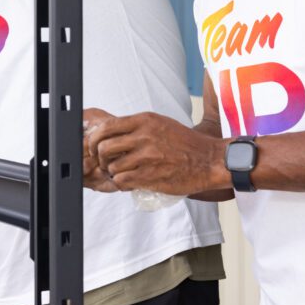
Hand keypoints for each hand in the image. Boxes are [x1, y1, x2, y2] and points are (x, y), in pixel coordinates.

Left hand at [84, 111, 225, 195]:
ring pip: (112, 167)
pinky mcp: (150, 176)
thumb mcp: (161, 124)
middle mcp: (144, 136)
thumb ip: (138, 127)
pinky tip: (130, 182)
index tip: (95, 147)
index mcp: (145, 121)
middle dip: (100, 158)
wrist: (209, 160)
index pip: (107, 127)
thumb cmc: (186, 143)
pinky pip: (123, 181)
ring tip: (123, 174)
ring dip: (114, 173)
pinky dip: (122, 184)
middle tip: (106, 163)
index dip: (95, 139)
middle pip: (104, 147)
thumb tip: (112, 133)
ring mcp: (147, 157)